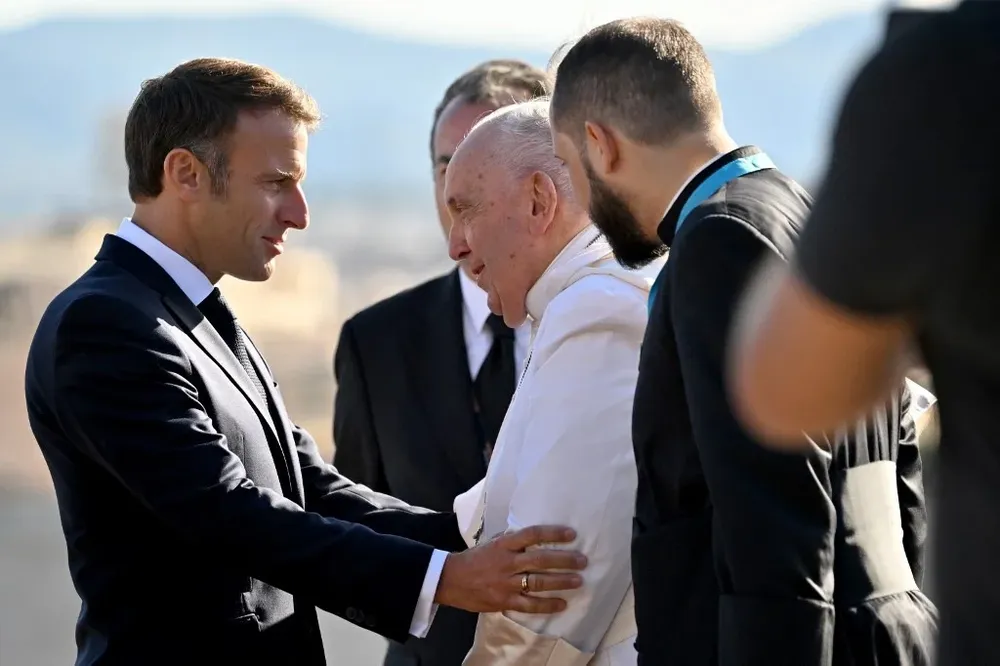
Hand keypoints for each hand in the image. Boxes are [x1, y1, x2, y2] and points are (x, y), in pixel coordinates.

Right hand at [434, 524, 586, 613]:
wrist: (450, 580)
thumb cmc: (474, 559)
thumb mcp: (492, 543)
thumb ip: (512, 540)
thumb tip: (535, 535)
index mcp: (504, 545)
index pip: (532, 534)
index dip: (553, 534)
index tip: (571, 534)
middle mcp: (507, 562)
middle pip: (540, 560)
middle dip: (564, 560)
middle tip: (582, 560)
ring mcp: (505, 583)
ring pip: (538, 582)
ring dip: (560, 582)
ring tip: (578, 581)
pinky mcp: (503, 601)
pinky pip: (529, 604)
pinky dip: (547, 605)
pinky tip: (562, 604)